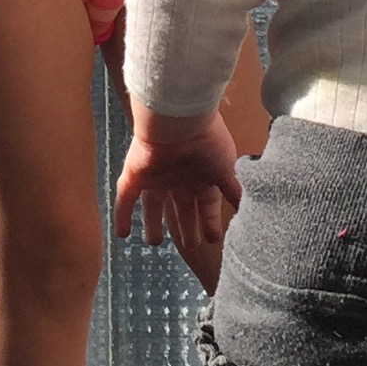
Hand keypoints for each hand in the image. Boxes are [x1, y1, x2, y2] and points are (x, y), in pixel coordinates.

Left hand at [113, 105, 244, 248]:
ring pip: (152, 204)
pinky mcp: (135, 174)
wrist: (179, 120)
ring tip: (153, 242)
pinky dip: (122, 215)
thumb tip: (245, 207)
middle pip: (181, 206)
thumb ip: (233, 190)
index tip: (213, 238)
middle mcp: (179, 176)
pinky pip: (125, 197)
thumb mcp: (227, 169)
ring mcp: (156, 175)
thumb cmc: (207, 141)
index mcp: (201, 174)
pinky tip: (121, 234)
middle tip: (190, 245)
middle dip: (186, 225)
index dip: (209, 221)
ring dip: (153, 223)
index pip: (206, 204)